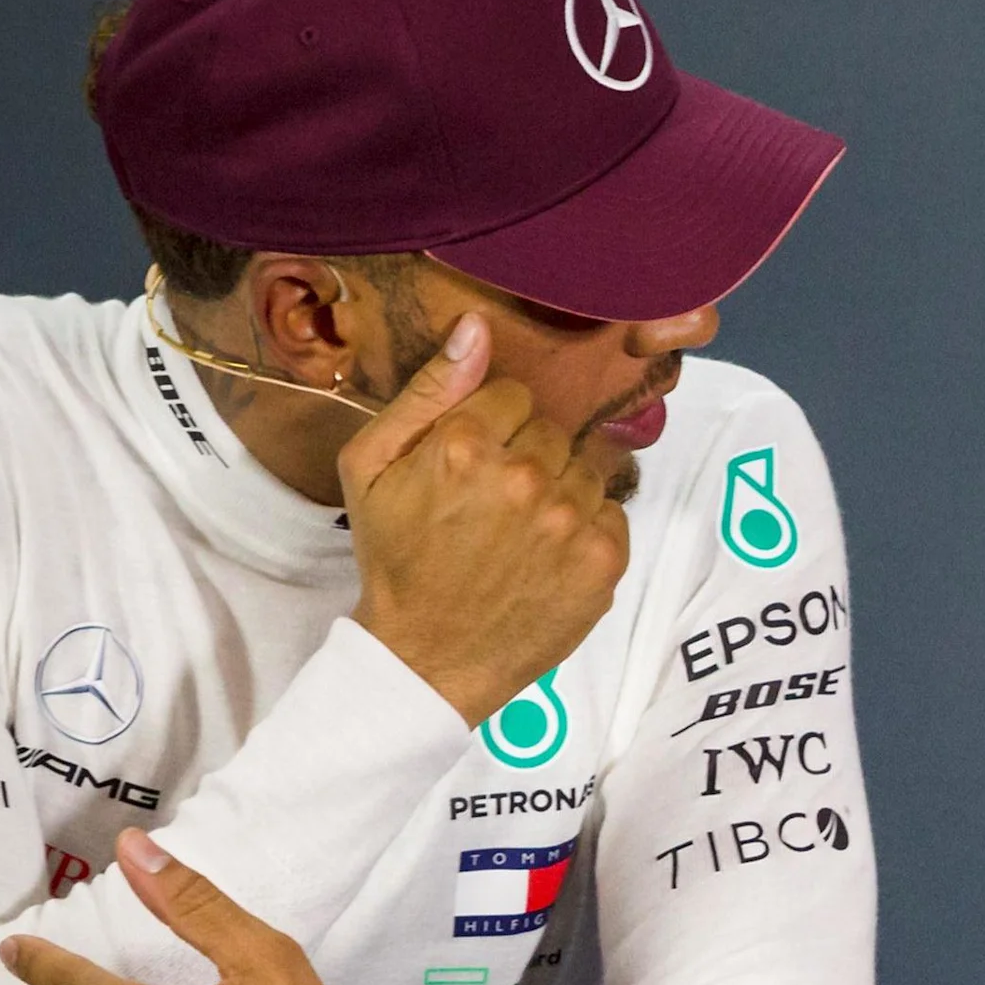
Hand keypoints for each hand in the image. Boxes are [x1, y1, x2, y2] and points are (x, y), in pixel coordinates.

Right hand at [338, 312, 630, 724]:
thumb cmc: (395, 558)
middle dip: (527, 456)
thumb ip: (426, 391)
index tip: (473, 462)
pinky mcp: (604, 560)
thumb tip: (477, 326)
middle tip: (494, 504)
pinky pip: (613, 511)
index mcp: (463, 446)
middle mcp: (523, 478)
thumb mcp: (372, 467)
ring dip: (560, 491)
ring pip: (586, 467)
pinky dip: (587, 529)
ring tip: (520, 532)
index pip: (513, 393)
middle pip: (552, 429)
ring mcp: (569, 521)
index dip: (493, 425)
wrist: (427, 657)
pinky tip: (548, 555)